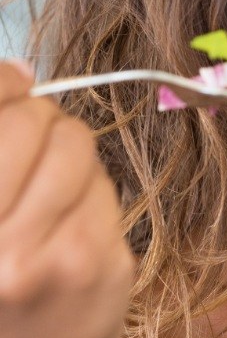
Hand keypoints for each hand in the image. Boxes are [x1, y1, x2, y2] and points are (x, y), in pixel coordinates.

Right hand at [0, 61, 134, 337]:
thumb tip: (18, 71)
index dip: (5, 88)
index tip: (13, 86)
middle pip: (40, 122)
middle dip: (35, 125)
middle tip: (25, 152)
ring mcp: (54, 260)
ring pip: (79, 145)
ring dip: (66, 160)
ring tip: (44, 198)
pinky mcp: (104, 265)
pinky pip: (105, 187)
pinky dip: (89, 196)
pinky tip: (68, 228)